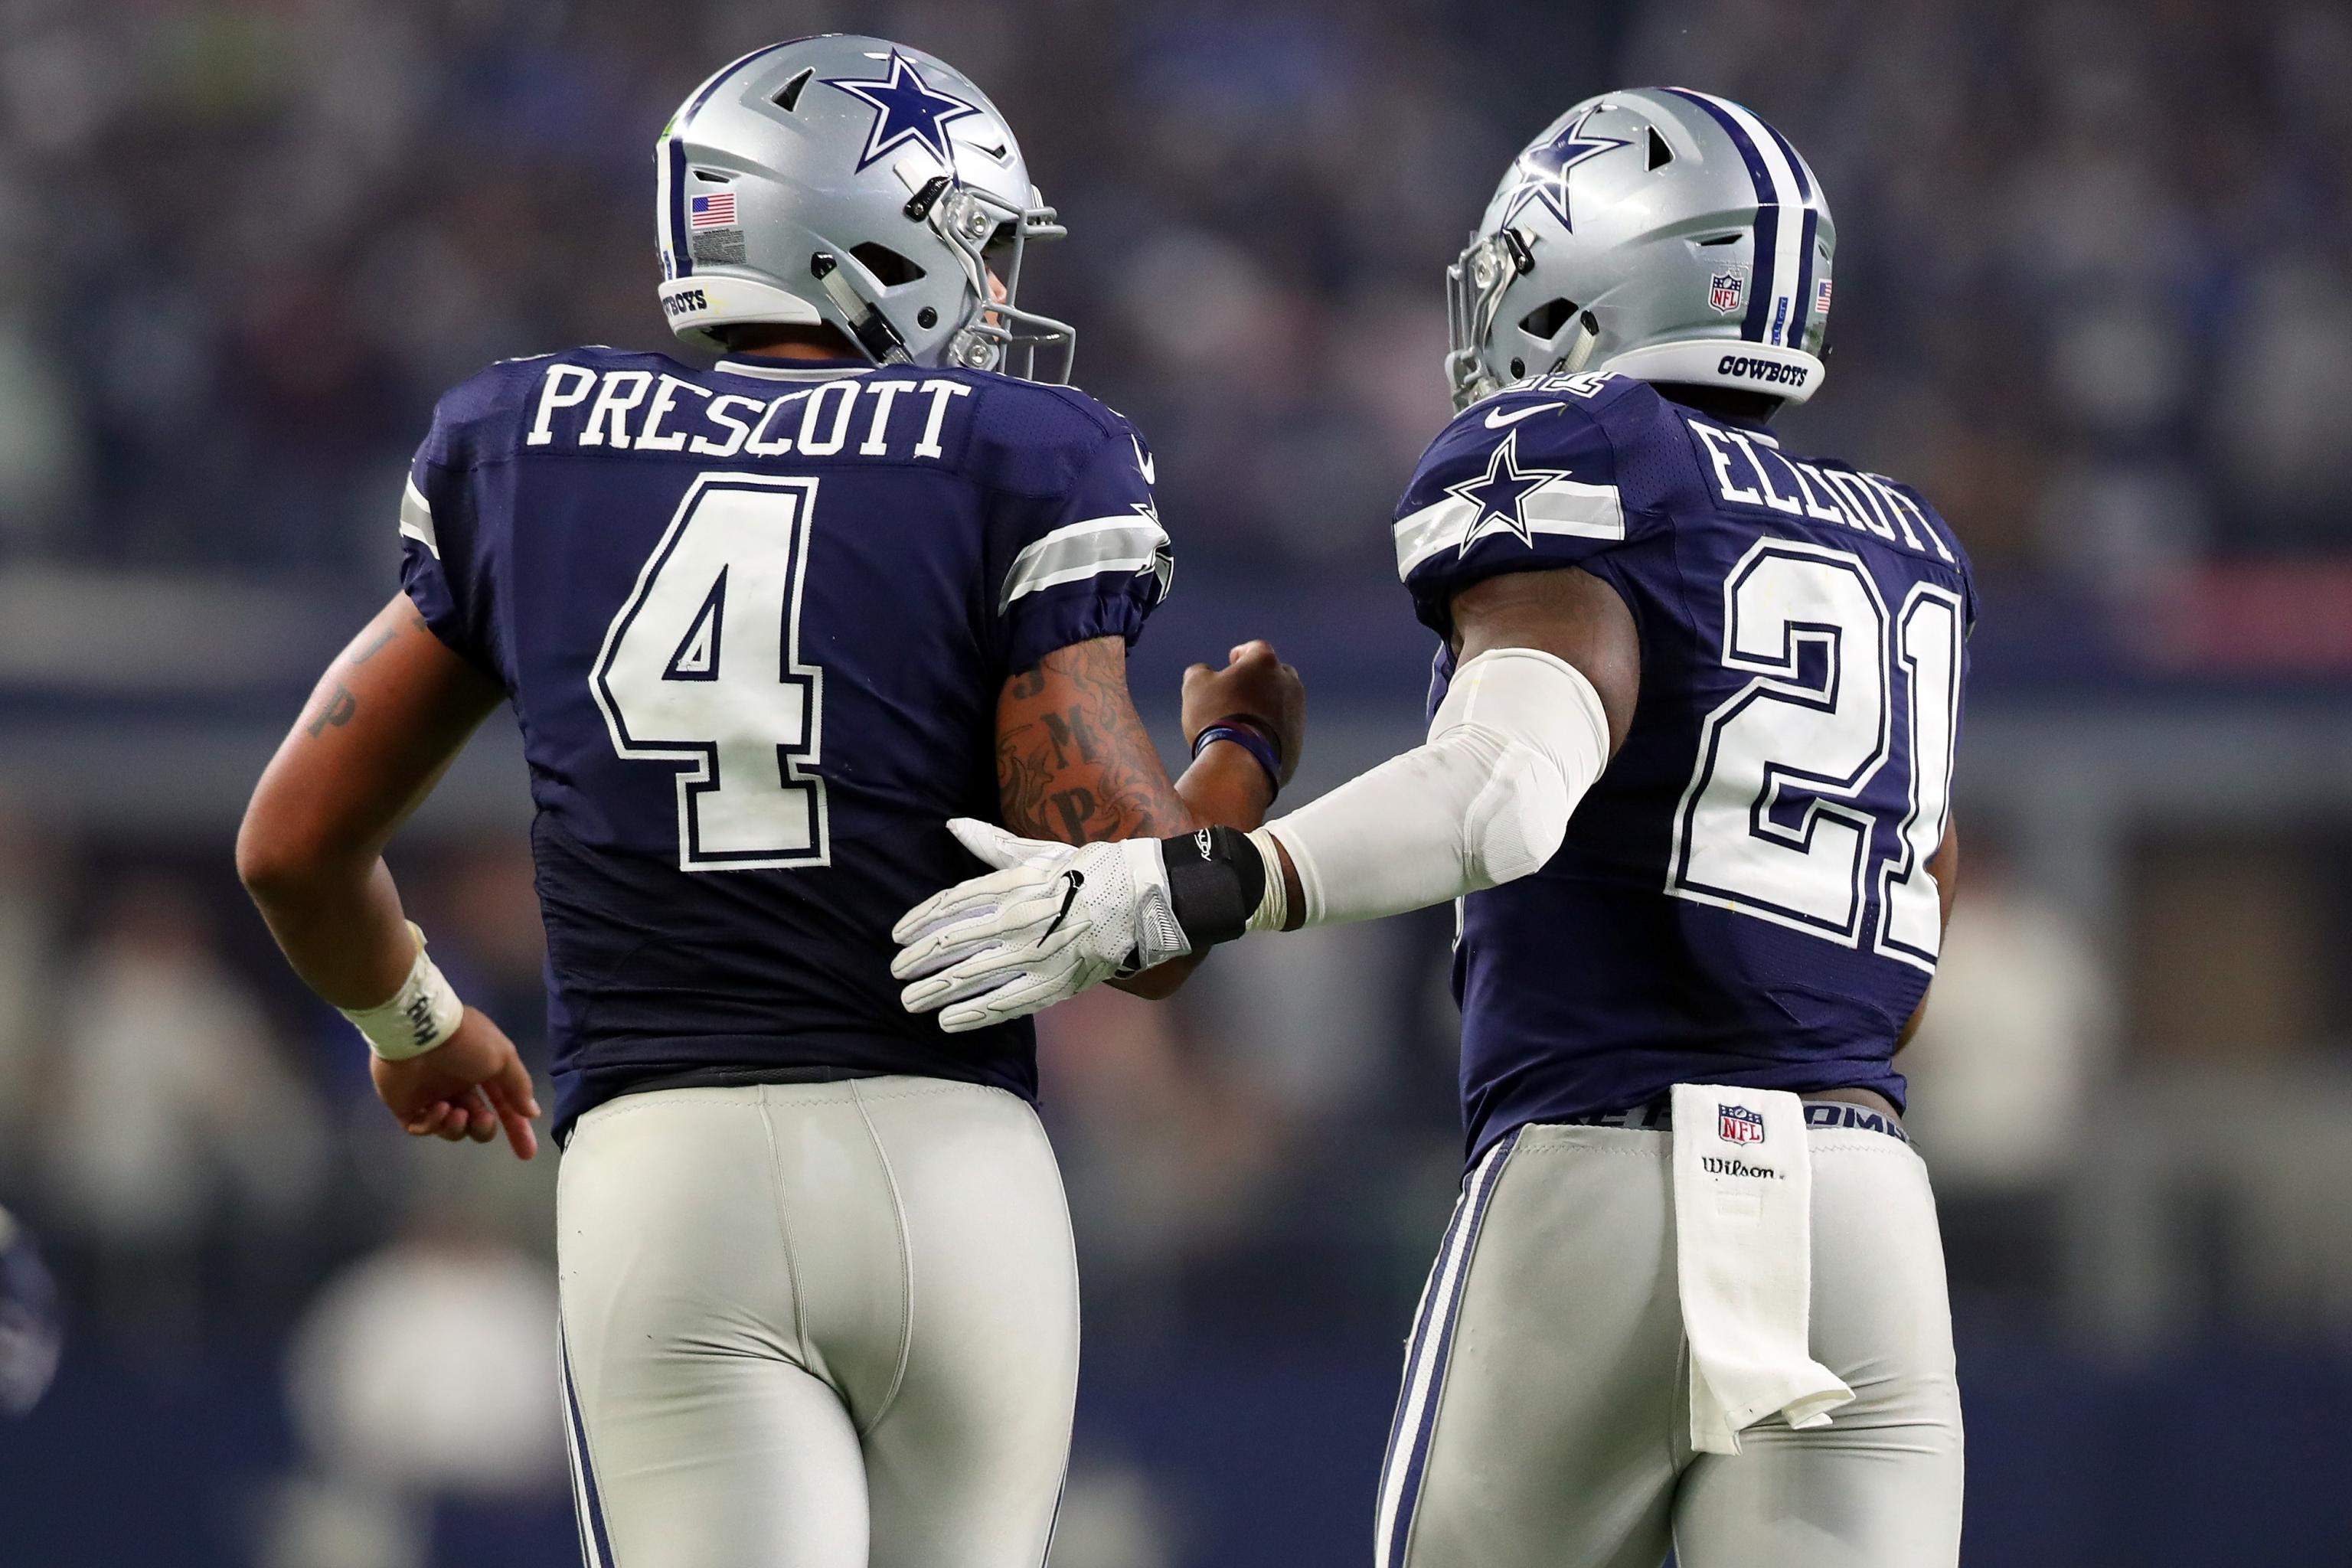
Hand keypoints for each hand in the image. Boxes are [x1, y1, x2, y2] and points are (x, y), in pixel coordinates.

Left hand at [370, 1006, 541, 1159]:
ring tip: (457, 1114)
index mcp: (481, 1072)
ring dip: (458, 1127)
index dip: (516, 1128)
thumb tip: (532, 1113)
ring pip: (451, 1128)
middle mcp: (456, 1085)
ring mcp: (430, 1096)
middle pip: (476, 1121)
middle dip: (483, 1129)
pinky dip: (433, 1124)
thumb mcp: (503, 1057)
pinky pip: (421, 1127)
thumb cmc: (465, 1043)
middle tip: (482, 1122)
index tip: (527, 1153)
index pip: (503, 1104)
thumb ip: (519, 1087)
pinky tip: (439, 1109)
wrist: (417, 1033)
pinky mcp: (405, 1105)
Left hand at [893, 819, 1183, 1031]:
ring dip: (936, 992)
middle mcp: (1018, 921)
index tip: (897, 936)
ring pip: (972, 977)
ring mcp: (1036, 956)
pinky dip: (974, 1014)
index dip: (918, 922)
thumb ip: (991, 844)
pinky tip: (950, 1021)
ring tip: (911, 1001)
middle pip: (952, 944)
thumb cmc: (1087, 872)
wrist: (1141, 899)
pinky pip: (1006, 1003)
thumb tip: (952, 825)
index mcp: (1013, 886)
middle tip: (897, 972)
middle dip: (918, 961)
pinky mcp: (1055, 983)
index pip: (950, 906)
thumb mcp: (1037, 852)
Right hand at [1181, 640, 1304, 786]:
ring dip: (1267, 706)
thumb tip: (1203, 672)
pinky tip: (1252, 740)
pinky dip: (1270, 731)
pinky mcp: (1297, 741)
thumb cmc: (1216, 717)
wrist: (1240, 763)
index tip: (1233, 660)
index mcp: (1265, 663)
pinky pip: (1283, 731)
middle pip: (1276, 674)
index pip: (1256, 648)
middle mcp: (1288, 684)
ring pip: (1283, 703)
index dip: (1242, 652)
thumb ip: (1200, 672)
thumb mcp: (1195, 687)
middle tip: (1241, 688)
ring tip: (1245, 719)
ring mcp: (1297, 714)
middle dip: (1260, 678)